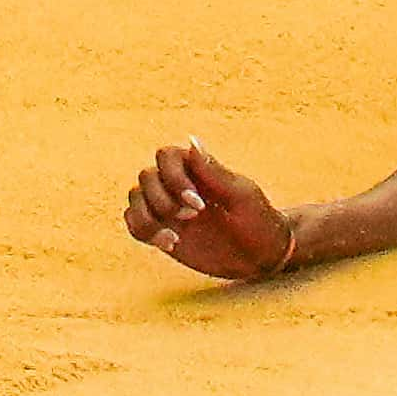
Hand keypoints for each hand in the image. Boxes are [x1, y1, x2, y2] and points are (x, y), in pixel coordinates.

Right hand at [124, 138, 294, 280]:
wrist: (262, 256)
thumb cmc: (259, 221)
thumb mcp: (241, 197)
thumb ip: (213, 171)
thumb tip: (191, 139)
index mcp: (200, 170)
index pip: (166, 155)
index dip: (174, 177)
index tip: (199, 202)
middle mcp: (179, 185)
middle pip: (146, 176)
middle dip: (163, 199)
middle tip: (194, 216)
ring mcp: (168, 208)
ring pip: (135, 198)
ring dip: (149, 217)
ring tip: (176, 237)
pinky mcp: (161, 230)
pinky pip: (134, 223)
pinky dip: (144, 232)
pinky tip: (170, 244)